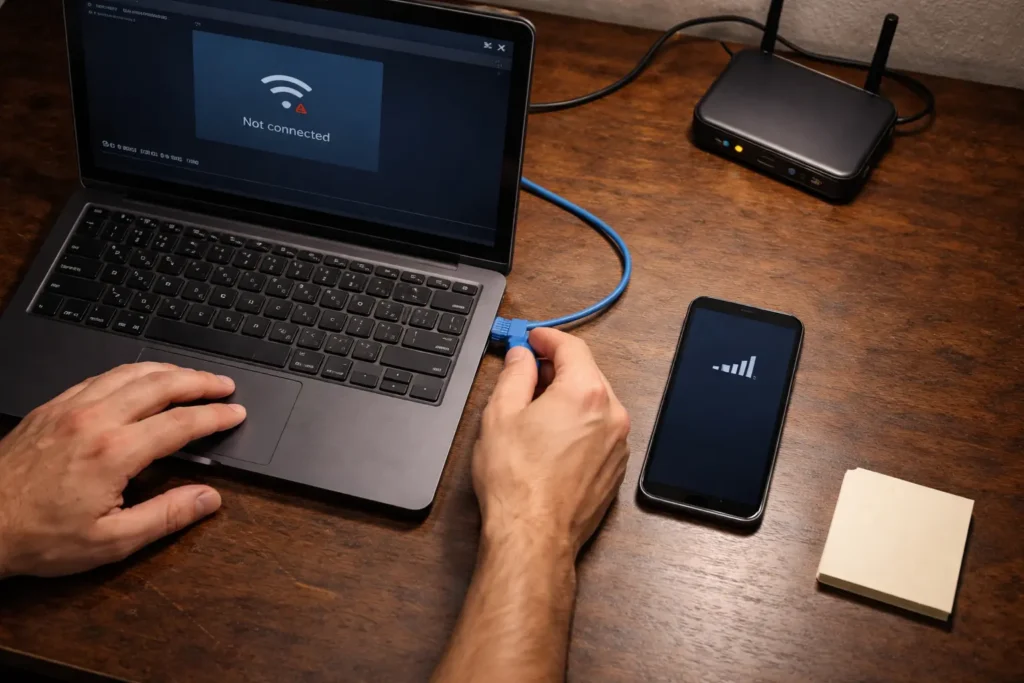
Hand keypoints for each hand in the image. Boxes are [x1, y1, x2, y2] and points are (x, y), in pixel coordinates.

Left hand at [0, 363, 245, 578]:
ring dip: (169, 370)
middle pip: (161, 384)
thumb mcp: (111, 542)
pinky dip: (132, 373)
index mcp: (114, 452)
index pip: (181, 422)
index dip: (215, 416)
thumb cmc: (38, 537)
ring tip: (192, 377)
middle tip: (224, 385)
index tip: (236, 413)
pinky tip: (141, 379)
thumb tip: (208, 499)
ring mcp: (70, 408)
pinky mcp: (51, 407)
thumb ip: (166, 517)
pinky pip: (101, 377)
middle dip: (199, 381)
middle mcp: (95, 420)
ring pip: (131, 373)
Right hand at [473, 328, 630, 554]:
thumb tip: (521, 357)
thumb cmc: (516, 480)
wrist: (533, 536)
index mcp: (585, 393)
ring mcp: (618, 444)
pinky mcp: (615, 468)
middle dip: (558, 367)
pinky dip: (580, 423)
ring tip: (535, 407)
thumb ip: (514, 375)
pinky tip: (552, 437)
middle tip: (528, 369)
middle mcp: (612, 414)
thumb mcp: (500, 415)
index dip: (547, 338)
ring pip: (596, 403)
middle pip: (588, 373)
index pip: (571, 348)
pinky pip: (600, 431)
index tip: (532, 339)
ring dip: (569, 396)